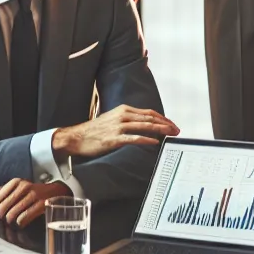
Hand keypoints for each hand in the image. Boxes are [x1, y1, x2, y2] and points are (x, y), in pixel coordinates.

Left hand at [0, 178, 71, 225]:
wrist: (57, 193)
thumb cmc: (32, 194)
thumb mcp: (14, 193)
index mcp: (15, 183)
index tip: (1, 212)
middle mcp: (23, 187)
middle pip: (1, 209)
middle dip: (3, 217)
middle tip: (9, 218)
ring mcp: (33, 195)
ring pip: (11, 215)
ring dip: (12, 222)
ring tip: (16, 221)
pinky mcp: (41, 205)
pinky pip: (23, 219)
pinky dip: (20, 224)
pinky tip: (23, 223)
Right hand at [52, 104, 178, 159]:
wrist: (76, 137)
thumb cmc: (94, 131)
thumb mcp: (113, 120)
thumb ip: (128, 121)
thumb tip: (144, 125)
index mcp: (123, 110)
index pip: (149, 112)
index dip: (163, 118)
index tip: (172, 125)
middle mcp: (123, 116)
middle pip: (150, 118)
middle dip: (166, 124)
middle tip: (177, 130)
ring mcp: (118, 127)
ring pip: (145, 126)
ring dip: (160, 130)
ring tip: (171, 134)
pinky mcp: (114, 138)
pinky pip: (133, 138)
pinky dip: (146, 139)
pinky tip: (155, 142)